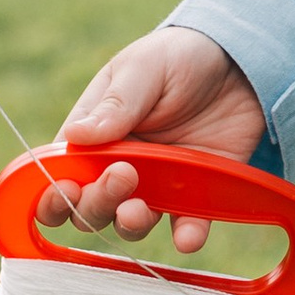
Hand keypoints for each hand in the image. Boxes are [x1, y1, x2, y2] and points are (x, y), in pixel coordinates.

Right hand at [34, 25, 266, 253]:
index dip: (54, 193)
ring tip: (139, 209)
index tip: (67, 190)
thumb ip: (115, 105)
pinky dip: (186, 236)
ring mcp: (156, 184)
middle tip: (122, 175)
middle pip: (90, 208)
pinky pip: (186, 225)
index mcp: (94, 136)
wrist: (239, 61)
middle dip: (95, 204)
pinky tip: (188, 236)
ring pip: (130, 223)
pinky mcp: (195, 194)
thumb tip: (74, 137)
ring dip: (129, 224)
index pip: (60, 176)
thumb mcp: (144, 68)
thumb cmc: (179, 57)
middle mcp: (118, 167)